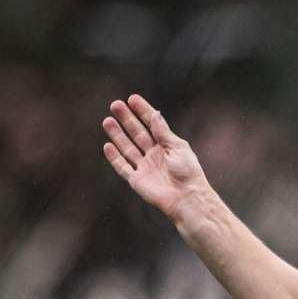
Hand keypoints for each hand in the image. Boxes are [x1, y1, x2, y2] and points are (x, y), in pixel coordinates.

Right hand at [102, 94, 207, 221]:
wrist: (187, 199)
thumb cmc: (189, 174)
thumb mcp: (179, 148)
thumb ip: (164, 132)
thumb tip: (155, 114)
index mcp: (166, 147)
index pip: (151, 125)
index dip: (142, 112)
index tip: (132, 99)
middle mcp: (154, 156)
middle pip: (137, 134)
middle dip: (126, 119)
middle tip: (115, 105)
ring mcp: (145, 168)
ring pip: (127, 148)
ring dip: (117, 135)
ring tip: (107, 121)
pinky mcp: (137, 181)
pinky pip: (123, 167)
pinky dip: (114, 157)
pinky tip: (107, 146)